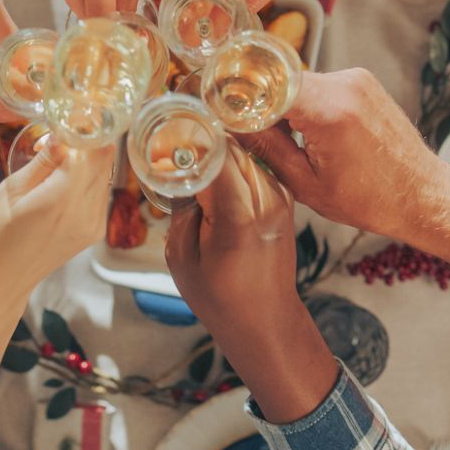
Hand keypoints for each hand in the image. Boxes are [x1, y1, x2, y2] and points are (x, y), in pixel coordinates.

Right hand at [0, 137, 115, 297]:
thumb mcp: (11, 190)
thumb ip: (45, 161)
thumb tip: (64, 133)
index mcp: (63, 199)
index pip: (94, 150)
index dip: (83, 128)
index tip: (67, 116)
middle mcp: (86, 213)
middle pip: (105, 161)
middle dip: (87, 141)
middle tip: (60, 131)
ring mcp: (93, 226)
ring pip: (104, 176)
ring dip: (87, 160)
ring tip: (56, 155)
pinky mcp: (93, 233)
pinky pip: (99, 194)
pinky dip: (87, 180)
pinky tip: (62, 178)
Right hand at [167, 140, 301, 342]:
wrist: (267, 321)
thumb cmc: (221, 299)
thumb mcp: (181, 257)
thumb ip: (180, 206)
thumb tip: (174, 168)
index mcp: (239, 217)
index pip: (215, 154)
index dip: (189, 137)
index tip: (165, 128)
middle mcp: (266, 201)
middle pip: (232, 145)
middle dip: (203, 135)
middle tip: (172, 131)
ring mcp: (281, 198)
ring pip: (246, 150)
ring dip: (219, 145)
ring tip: (190, 146)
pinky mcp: (285, 199)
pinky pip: (256, 165)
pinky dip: (234, 159)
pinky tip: (213, 165)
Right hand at [247, 69, 449, 267]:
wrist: (422, 194)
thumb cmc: (369, 199)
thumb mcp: (305, 183)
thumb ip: (265, 148)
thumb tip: (230, 126)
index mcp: (329, 111)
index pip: (265, 85)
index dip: (239, 96)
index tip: (222, 110)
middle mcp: (344, 85)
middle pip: (280, 81)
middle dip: (261, 103)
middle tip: (250, 133)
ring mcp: (357, 79)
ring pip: (299, 83)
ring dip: (286, 105)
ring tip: (290, 140)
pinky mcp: (363, 81)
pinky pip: (319, 85)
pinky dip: (308, 104)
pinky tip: (313, 133)